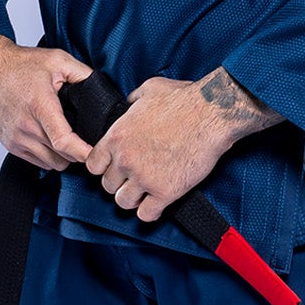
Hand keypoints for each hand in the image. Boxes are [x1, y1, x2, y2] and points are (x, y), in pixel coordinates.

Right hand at [0, 36, 94, 169]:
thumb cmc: (19, 65)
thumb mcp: (57, 60)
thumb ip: (83, 74)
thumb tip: (103, 89)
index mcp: (39, 105)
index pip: (63, 141)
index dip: (83, 152)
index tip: (95, 154)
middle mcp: (26, 125)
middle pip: (61, 157)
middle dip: (78, 152)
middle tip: (86, 141)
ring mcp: (16, 137)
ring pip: (51, 163)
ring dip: (63, 156)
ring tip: (68, 139)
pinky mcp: (10, 144)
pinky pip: (38, 162)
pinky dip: (49, 156)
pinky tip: (52, 139)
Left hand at [86, 68, 281, 221]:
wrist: (212, 114)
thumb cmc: (184, 98)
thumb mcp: (149, 89)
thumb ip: (132, 101)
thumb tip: (128, 104)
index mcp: (117, 136)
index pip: (93, 165)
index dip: (104, 168)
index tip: (115, 168)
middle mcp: (125, 159)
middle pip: (108, 186)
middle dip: (120, 184)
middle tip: (134, 180)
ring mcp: (144, 178)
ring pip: (123, 202)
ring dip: (133, 199)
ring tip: (145, 193)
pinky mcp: (165, 192)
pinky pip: (146, 215)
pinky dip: (150, 212)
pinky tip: (158, 202)